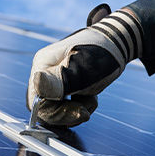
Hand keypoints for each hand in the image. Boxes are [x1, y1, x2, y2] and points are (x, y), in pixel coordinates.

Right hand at [26, 5, 142, 126]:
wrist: (117, 41)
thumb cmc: (101, 52)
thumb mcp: (83, 69)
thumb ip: (60, 80)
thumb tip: (37, 83)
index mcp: (42, 65)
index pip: (38, 103)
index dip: (58, 114)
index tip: (82, 112)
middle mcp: (43, 72)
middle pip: (47, 108)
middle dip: (70, 112)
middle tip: (90, 105)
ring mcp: (53, 79)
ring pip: (57, 109)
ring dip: (77, 109)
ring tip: (92, 97)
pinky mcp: (63, 85)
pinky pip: (66, 106)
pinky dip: (80, 106)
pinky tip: (91, 96)